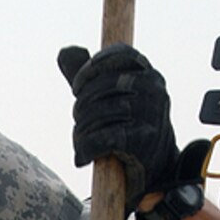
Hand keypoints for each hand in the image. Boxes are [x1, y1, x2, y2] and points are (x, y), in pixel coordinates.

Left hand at [56, 43, 178, 209]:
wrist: (154, 167)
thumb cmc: (128, 126)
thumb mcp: (110, 96)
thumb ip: (89, 75)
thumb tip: (65, 52)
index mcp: (149, 73)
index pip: (119, 55)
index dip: (91, 68)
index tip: (77, 88)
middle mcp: (154, 90)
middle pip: (106, 85)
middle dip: (83, 103)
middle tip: (77, 118)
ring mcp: (151, 115)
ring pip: (103, 112)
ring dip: (82, 128)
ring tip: (79, 139)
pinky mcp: (144, 141)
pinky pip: (105, 138)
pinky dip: (87, 147)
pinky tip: (82, 156)